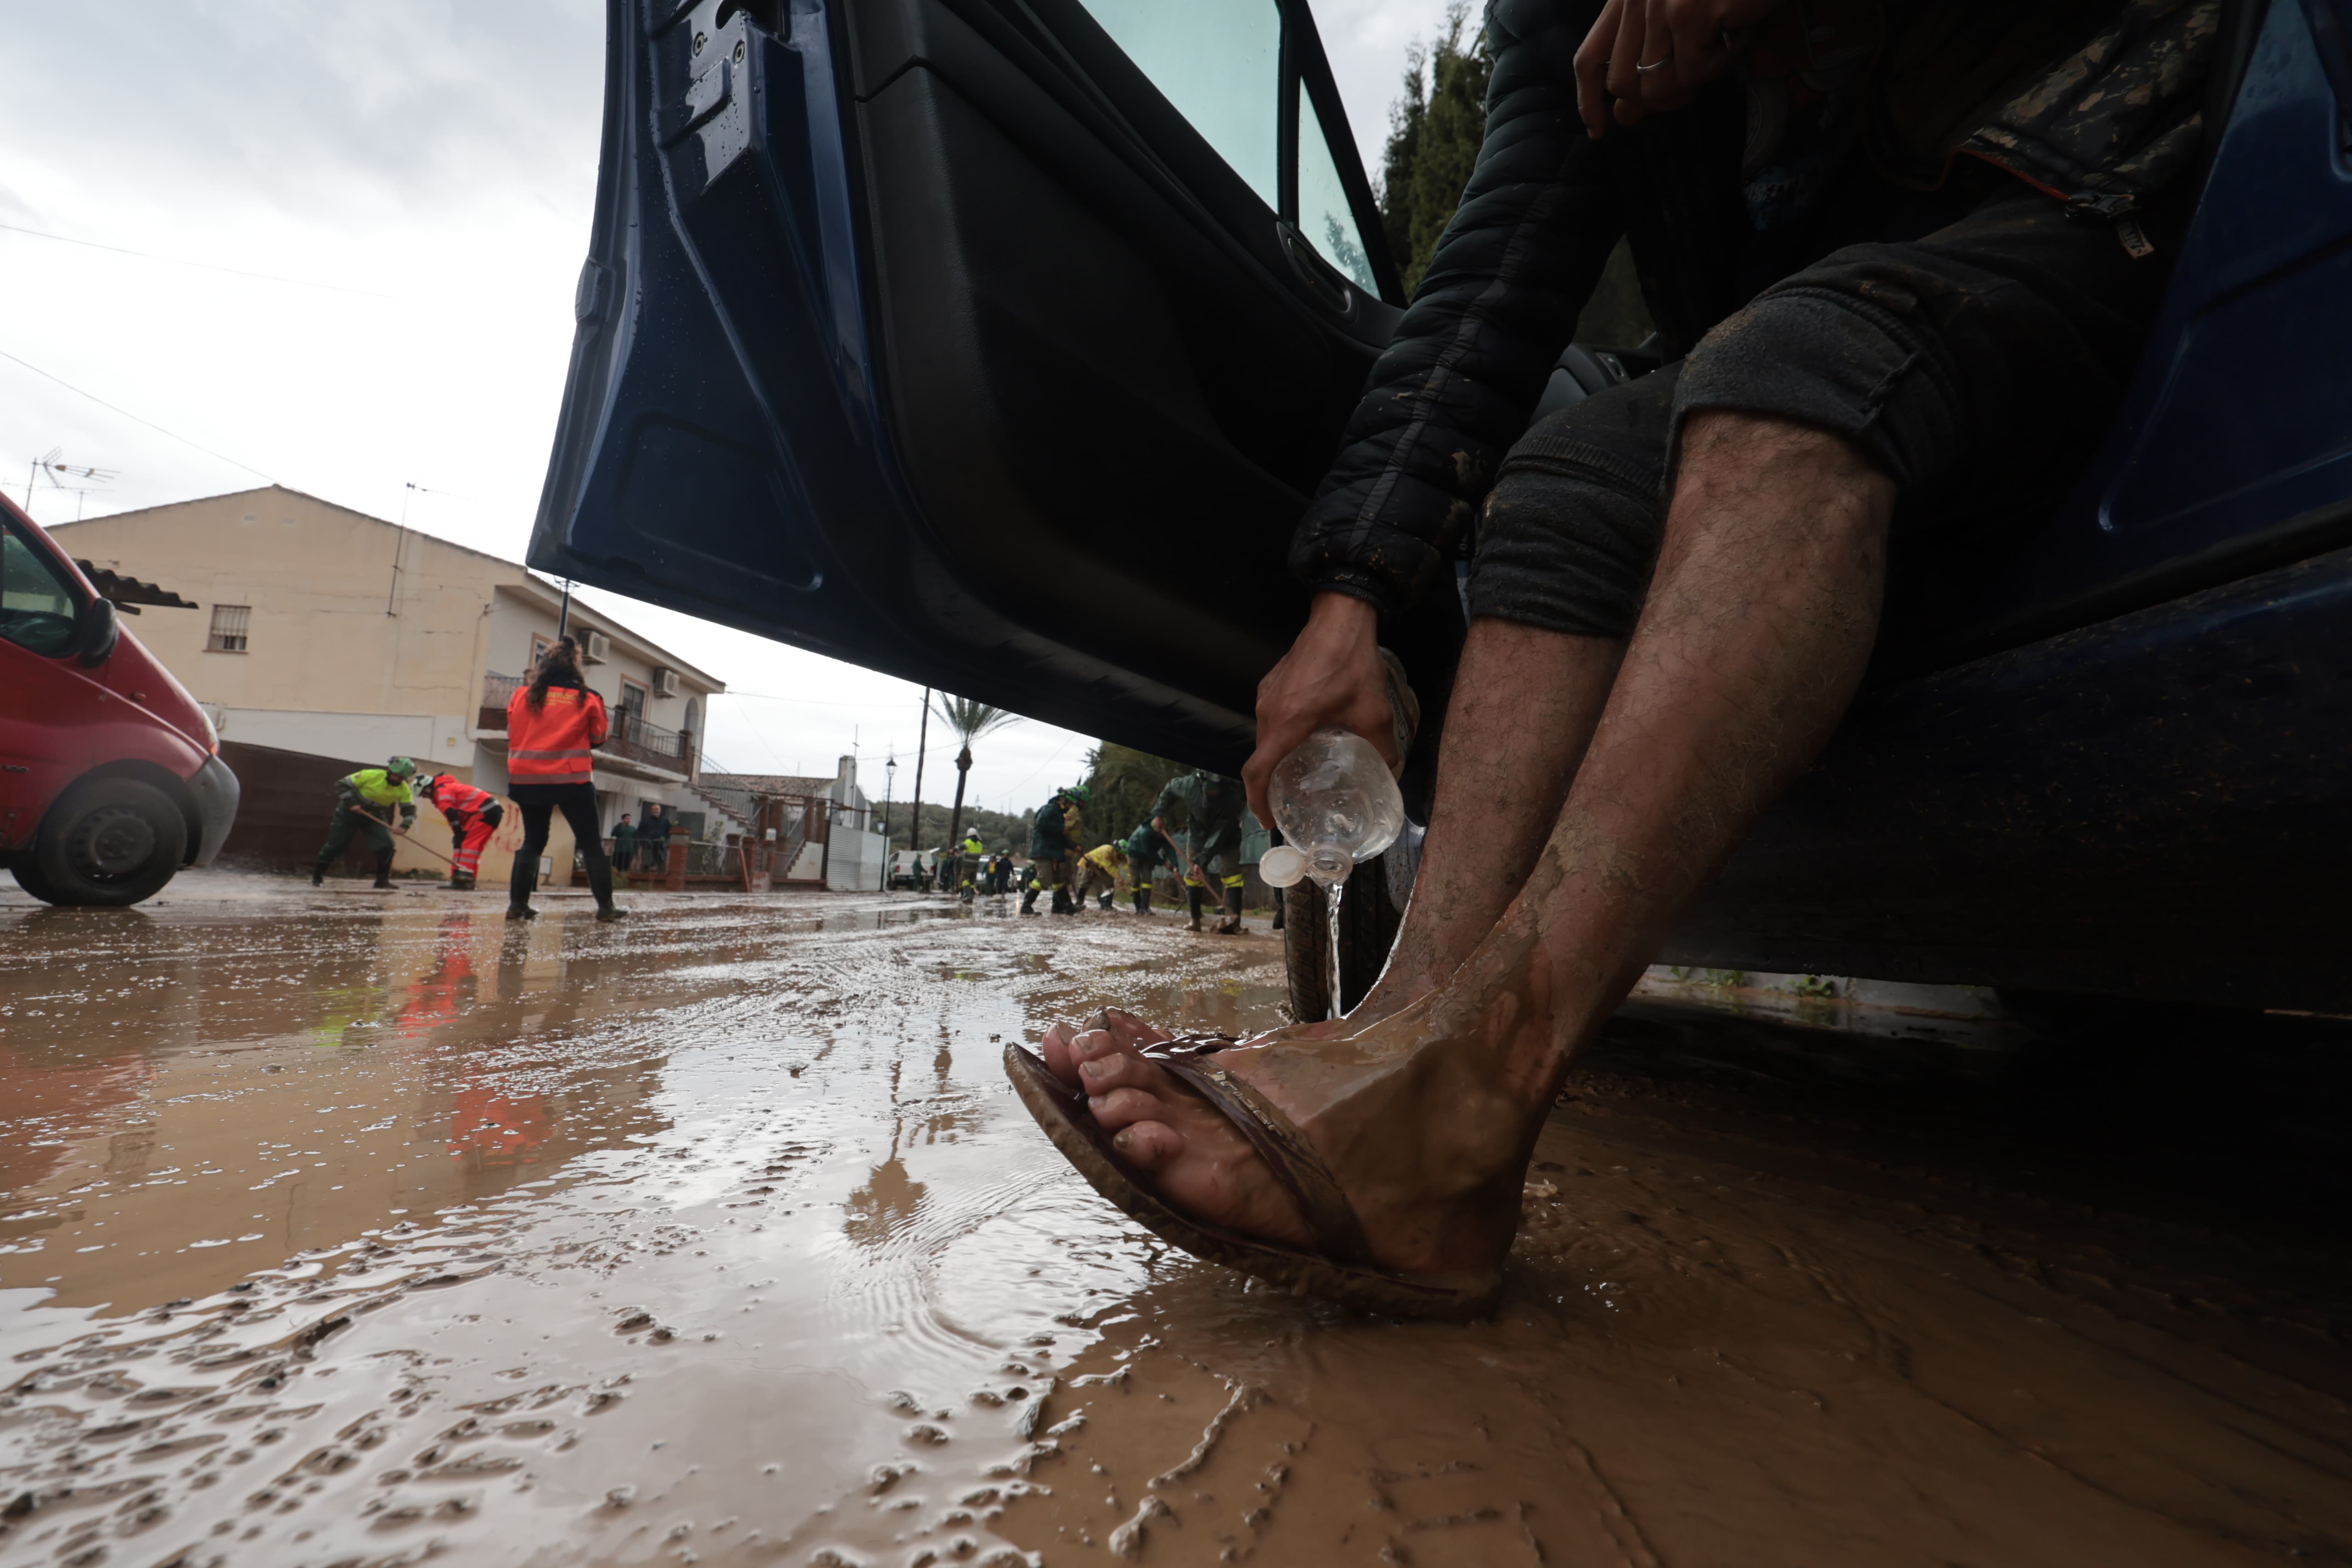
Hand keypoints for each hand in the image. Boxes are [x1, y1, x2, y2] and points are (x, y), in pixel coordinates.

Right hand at [1244, 591, 1393, 827]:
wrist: (1340, 616)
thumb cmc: (1352, 665)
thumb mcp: (1374, 712)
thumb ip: (1381, 747)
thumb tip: (1389, 770)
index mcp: (1285, 724)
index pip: (1256, 772)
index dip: (1258, 801)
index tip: (1269, 820)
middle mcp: (1267, 711)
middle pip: (1260, 756)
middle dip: (1271, 783)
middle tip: (1292, 800)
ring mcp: (1266, 694)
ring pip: (1265, 736)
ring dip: (1277, 757)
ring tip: (1299, 772)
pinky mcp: (1272, 681)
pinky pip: (1271, 717)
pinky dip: (1281, 735)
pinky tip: (1306, 736)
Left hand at [1574, 0, 1781, 136]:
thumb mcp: (1683, 24)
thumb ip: (1648, 64)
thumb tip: (1623, 117)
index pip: (1588, 58)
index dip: (1587, 100)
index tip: (1598, 129)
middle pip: (1620, 82)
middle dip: (1654, 101)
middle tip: (1688, 93)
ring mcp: (1657, 4)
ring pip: (1656, 85)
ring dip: (1695, 77)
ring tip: (1720, 45)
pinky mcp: (1686, 13)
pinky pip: (1692, 74)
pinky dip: (1720, 63)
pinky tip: (1736, 33)